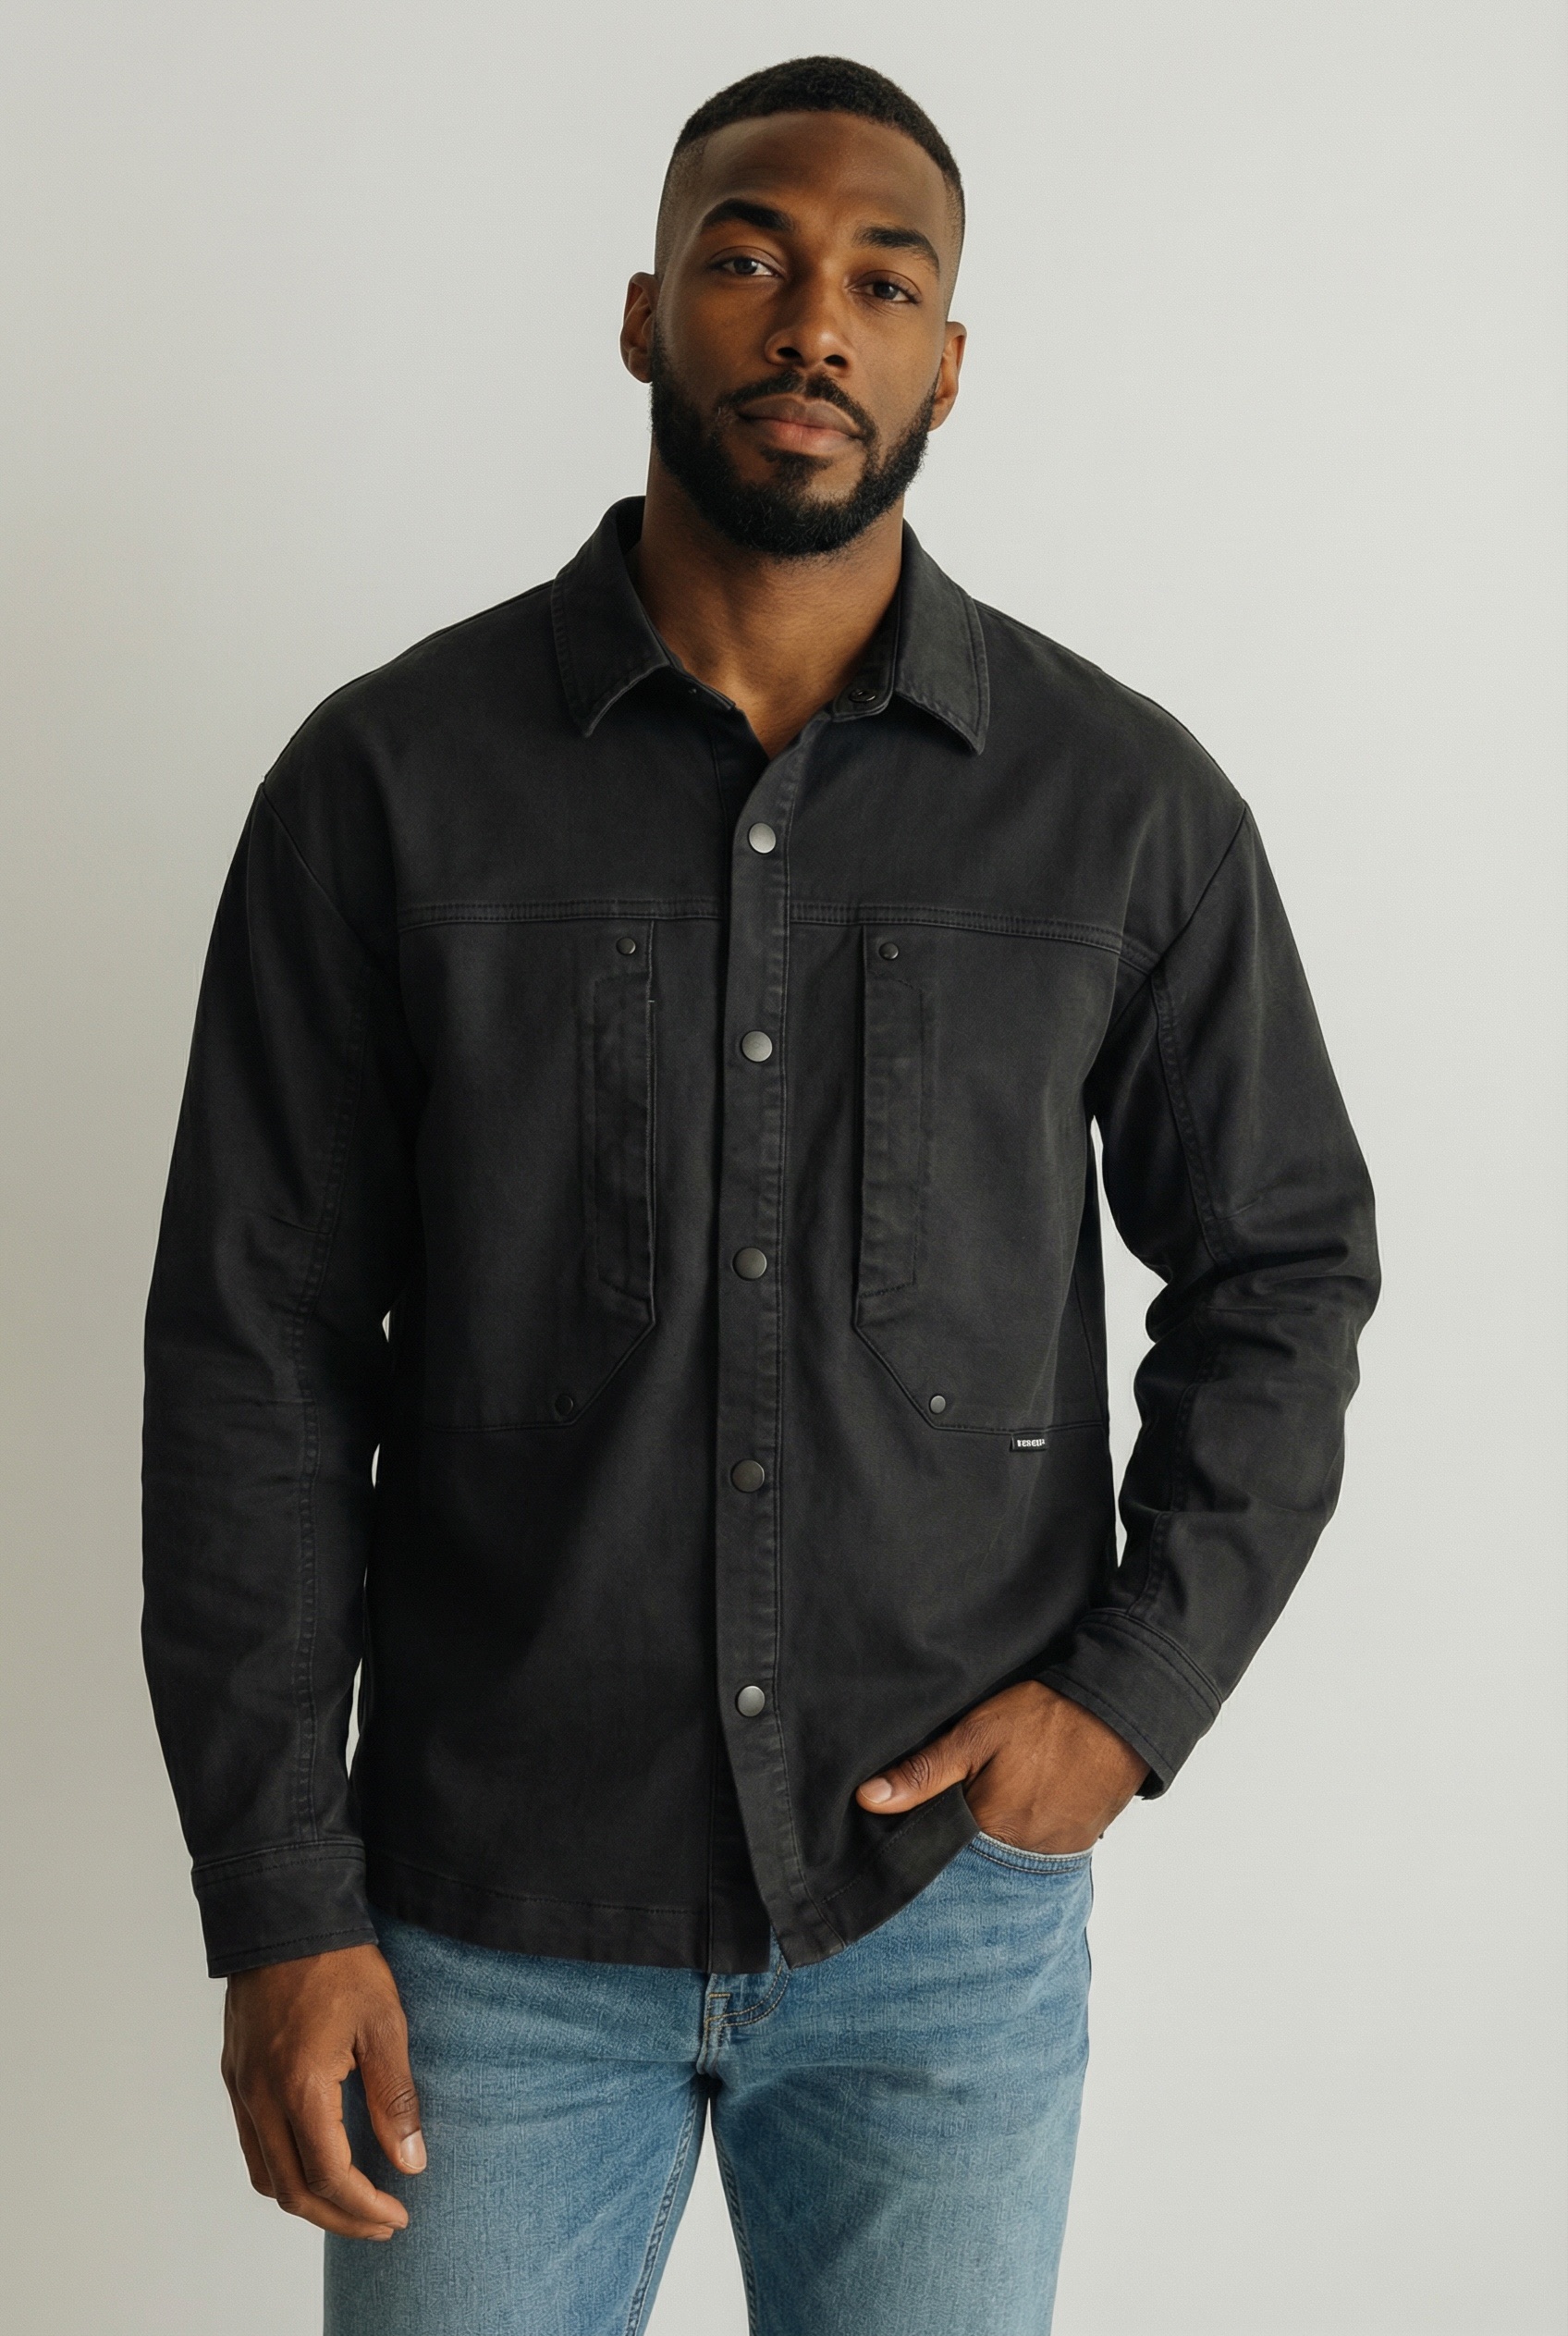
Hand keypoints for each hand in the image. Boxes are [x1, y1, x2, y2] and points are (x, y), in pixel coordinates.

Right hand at [222, 1943, 424, 2241]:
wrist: (284, 1913)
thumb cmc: (340, 1963)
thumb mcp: (384, 2023)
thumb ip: (395, 2098)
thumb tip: (411, 2162)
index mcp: (299, 2086)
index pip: (329, 2175)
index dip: (365, 2206)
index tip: (398, 2215)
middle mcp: (260, 2096)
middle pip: (291, 2191)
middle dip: (338, 2218)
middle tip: (381, 2223)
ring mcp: (241, 2086)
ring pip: (265, 2174)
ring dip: (306, 2200)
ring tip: (351, 2203)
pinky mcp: (234, 2074)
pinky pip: (251, 2144)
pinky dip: (282, 2169)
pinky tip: (314, 2161)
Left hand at [855, 1681, 1148, 1852]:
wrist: (1119, 1713)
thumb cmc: (1045, 1718)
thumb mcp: (975, 1733)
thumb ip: (923, 1771)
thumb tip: (868, 1800)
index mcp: (989, 1830)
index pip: (936, 1853)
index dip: (922, 1835)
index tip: (915, 1818)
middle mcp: (1022, 1856)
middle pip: (971, 1862)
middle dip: (956, 1843)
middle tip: (956, 1806)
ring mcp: (1053, 1856)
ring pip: (1003, 1860)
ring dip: (990, 1842)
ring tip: (990, 1804)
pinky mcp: (1075, 1847)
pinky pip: (1035, 1855)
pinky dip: (1022, 1838)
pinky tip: (1019, 1809)